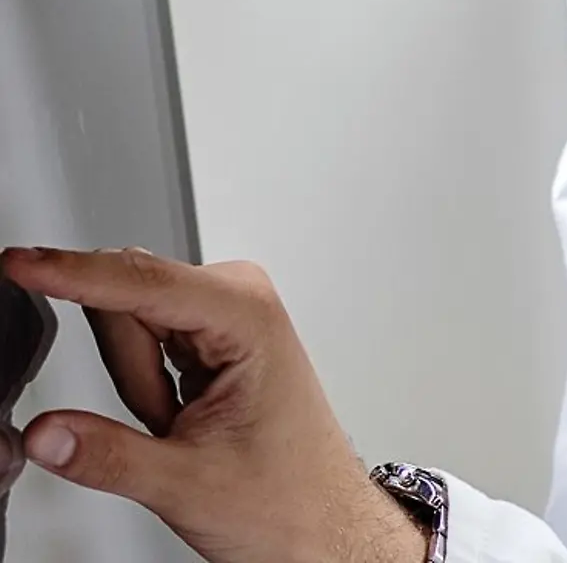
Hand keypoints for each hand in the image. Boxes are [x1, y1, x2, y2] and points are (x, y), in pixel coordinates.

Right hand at [1, 247, 427, 562]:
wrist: (320, 521)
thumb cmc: (287, 496)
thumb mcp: (187, 485)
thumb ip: (107, 455)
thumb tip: (45, 431)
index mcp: (249, 317)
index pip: (141, 280)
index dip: (73, 271)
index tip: (20, 262)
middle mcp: (241, 301)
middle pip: (126, 303)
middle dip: (129, 373)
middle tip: (170, 425)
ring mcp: (225, 315)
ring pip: (127, 325)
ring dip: (139, 386)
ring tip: (183, 426)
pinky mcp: (209, 334)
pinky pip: (140, 344)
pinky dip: (146, 388)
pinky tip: (181, 417)